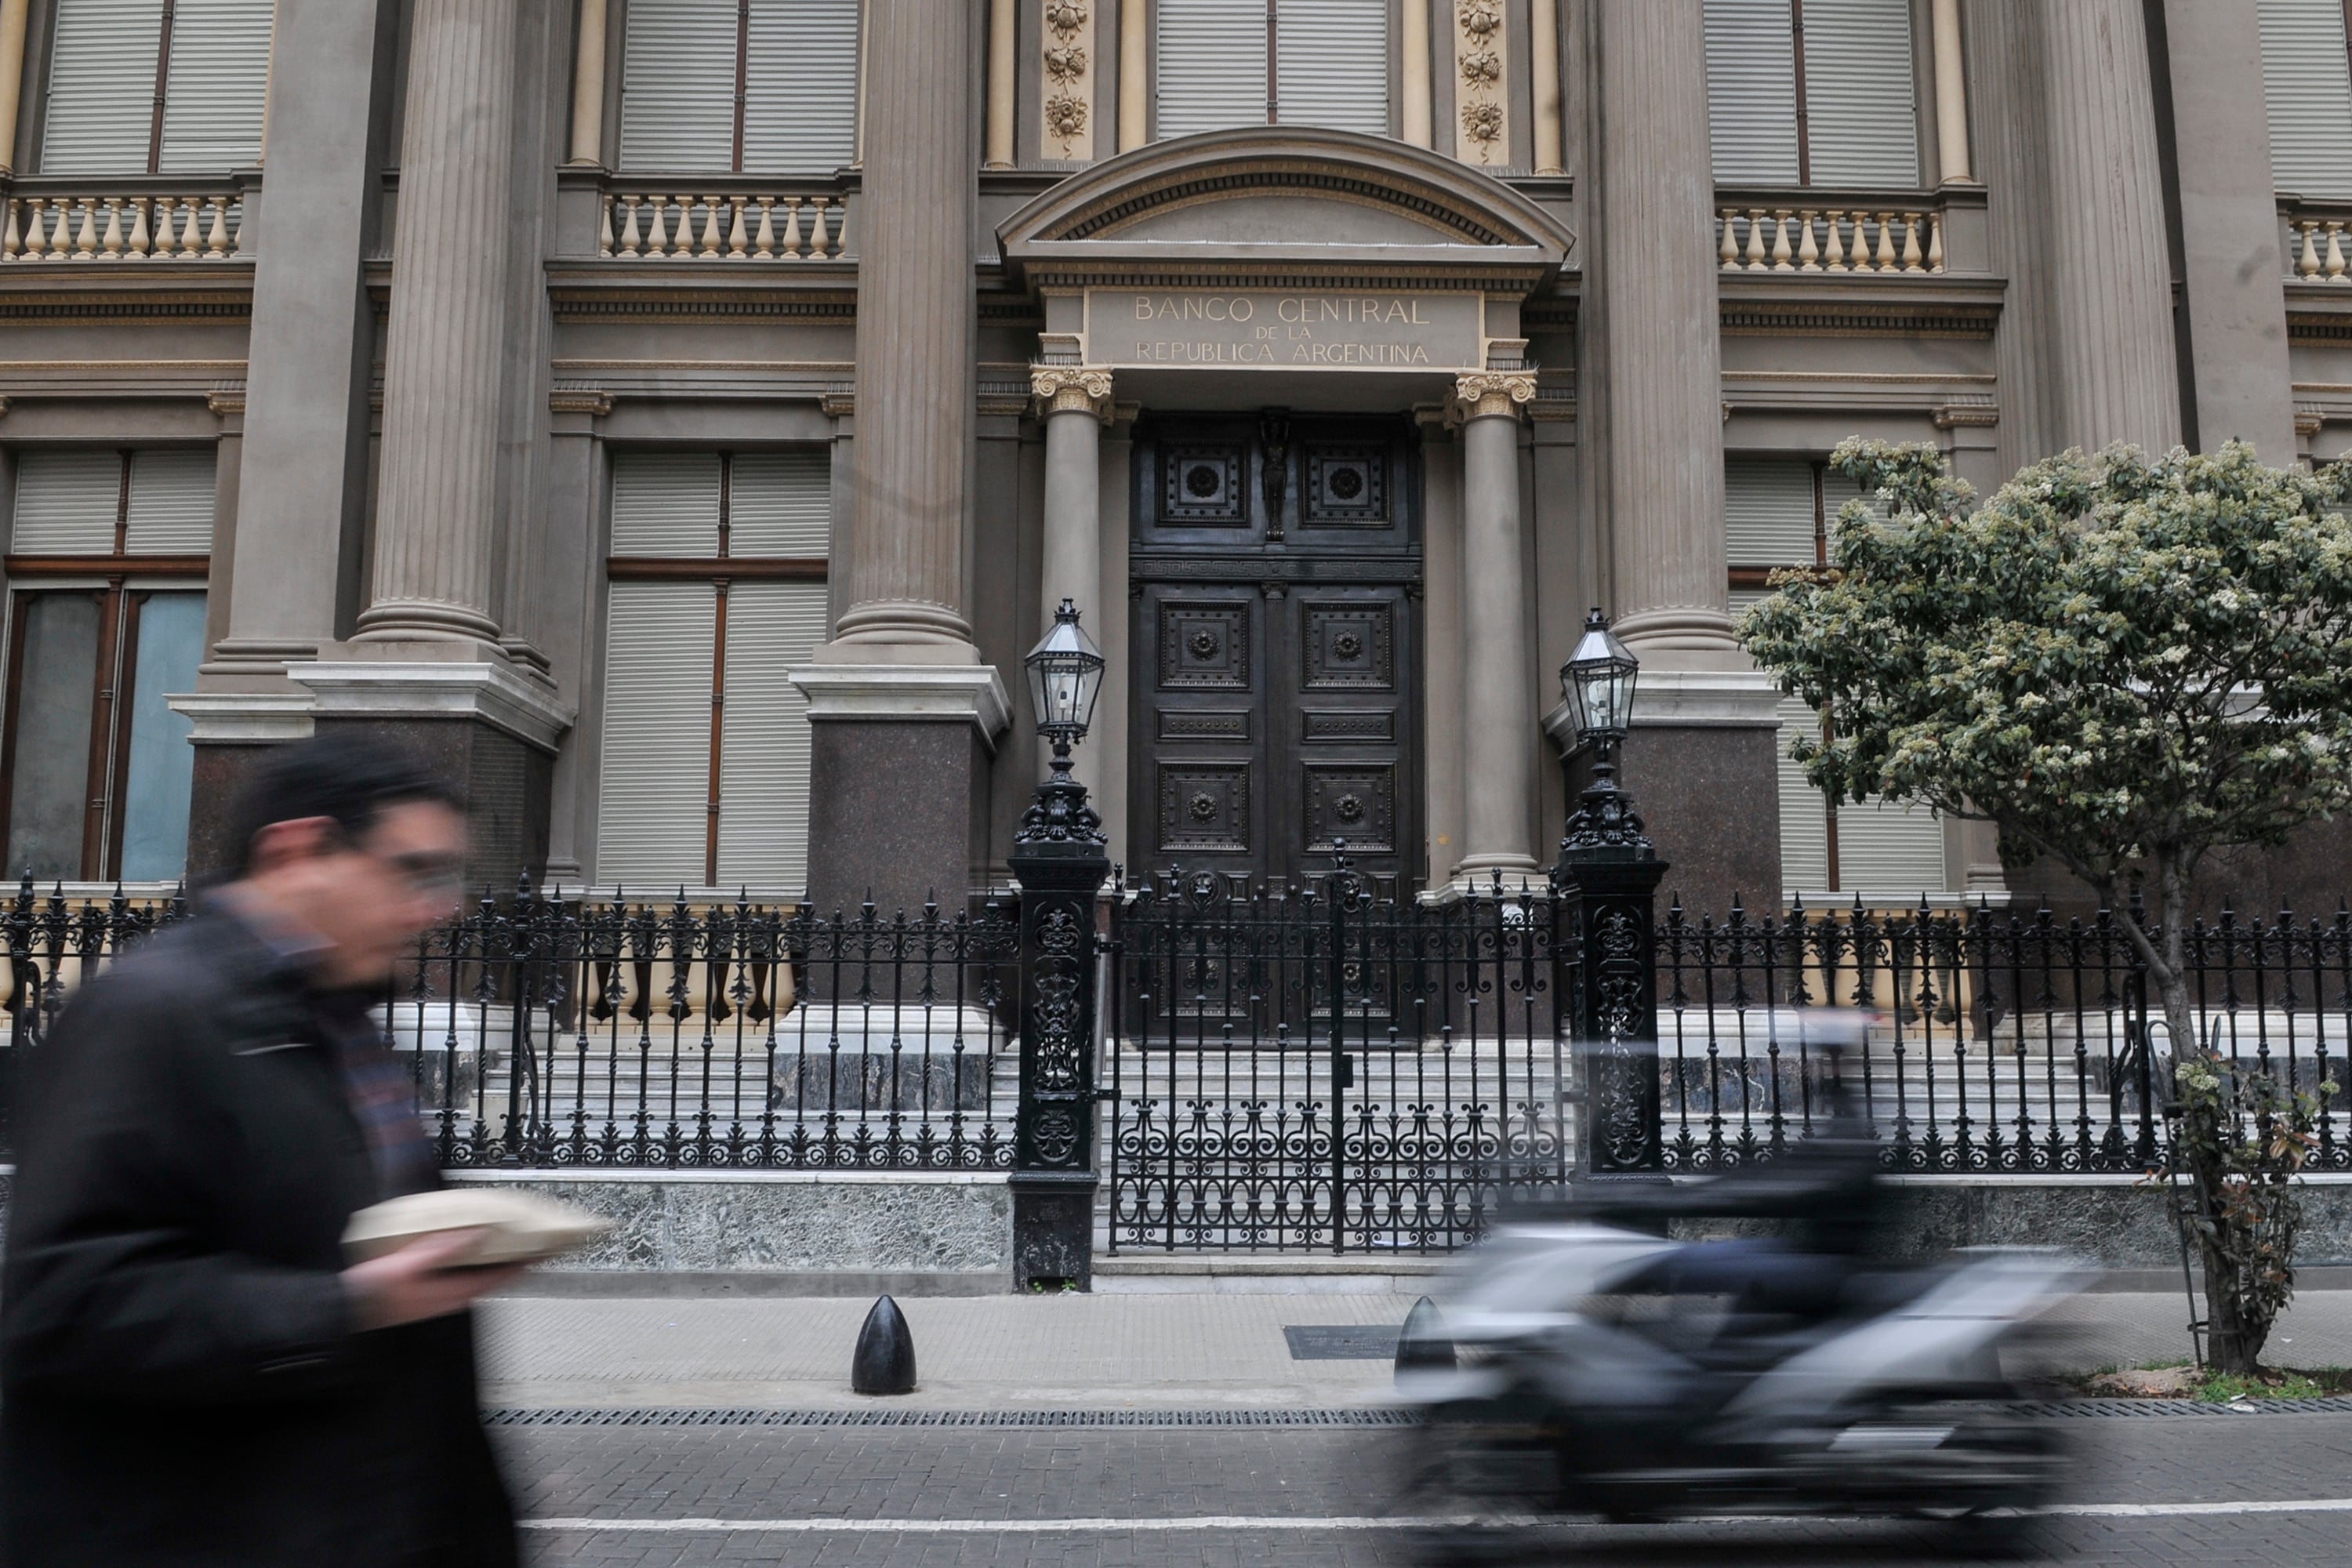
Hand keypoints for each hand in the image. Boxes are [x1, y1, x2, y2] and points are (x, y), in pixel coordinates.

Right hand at [342, 1228, 529, 1331]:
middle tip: (534, 1249)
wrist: (351, 1307)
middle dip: (515, 1264)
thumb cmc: (375, 1289)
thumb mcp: (409, 1263)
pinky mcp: (432, 1295)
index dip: (523, 1265)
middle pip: (494, 1279)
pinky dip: (477, 1266)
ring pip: (480, 1280)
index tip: (543, 1253)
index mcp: (451, 1292)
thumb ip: (443, 1248)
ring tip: (512, 1249)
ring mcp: (442, 1298)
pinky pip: (465, 1279)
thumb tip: (476, 1234)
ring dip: (497, 1265)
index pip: (498, 1277)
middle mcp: (452, 1298)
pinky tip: (475, 1255)